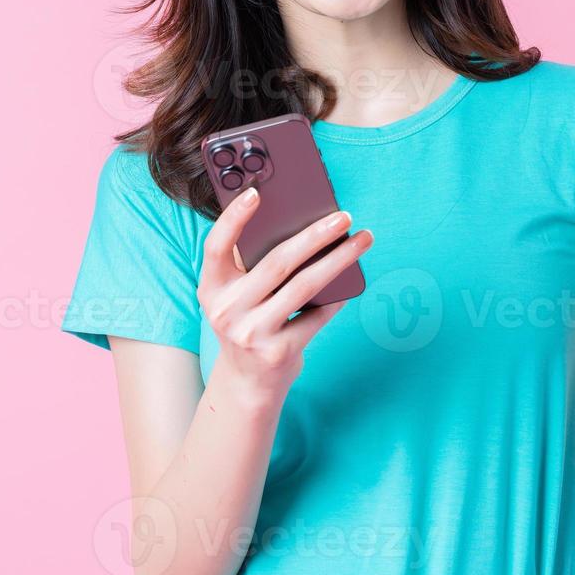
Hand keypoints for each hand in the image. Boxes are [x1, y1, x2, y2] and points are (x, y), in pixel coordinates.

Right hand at [197, 185, 372, 403]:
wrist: (247, 382)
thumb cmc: (249, 323)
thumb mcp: (236, 296)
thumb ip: (252, 265)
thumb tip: (301, 223)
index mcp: (212, 288)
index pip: (216, 247)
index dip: (233, 219)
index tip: (256, 193)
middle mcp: (227, 311)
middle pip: (277, 263)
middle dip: (315, 235)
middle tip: (344, 216)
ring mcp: (252, 333)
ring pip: (305, 286)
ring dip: (339, 259)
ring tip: (362, 240)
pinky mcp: (278, 352)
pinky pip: (317, 316)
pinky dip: (337, 297)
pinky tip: (353, 280)